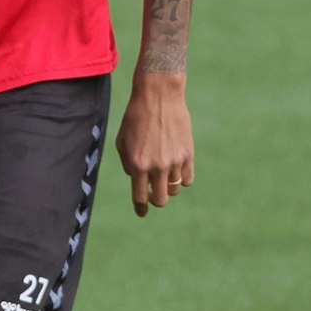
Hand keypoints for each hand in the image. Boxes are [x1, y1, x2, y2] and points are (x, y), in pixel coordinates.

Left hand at [116, 71, 195, 217]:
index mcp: (137, 164)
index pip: (140, 197)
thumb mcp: (122, 140)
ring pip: (175, 190)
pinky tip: (175, 169)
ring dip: (168, 186)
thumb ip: (128, 163)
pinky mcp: (188, 155)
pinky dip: (181, 179)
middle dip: (156, 199)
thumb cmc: (136, 117)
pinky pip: (187, 179)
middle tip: (154, 193)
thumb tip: (137, 179)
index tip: (142, 213)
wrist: (159, 96)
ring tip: (163, 171)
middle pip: (161, 200)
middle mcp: (157, 166)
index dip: (141, 208)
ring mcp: (174, 162)